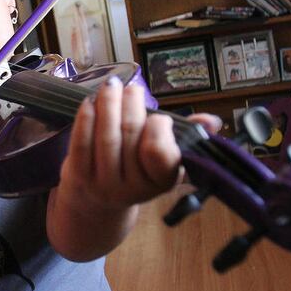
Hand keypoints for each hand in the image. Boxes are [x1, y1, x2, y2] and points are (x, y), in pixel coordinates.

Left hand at [58, 77, 179, 212]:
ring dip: (108, 103)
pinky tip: (90, 102)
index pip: (160, 153)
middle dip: (131, 104)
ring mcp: (104, 184)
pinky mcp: (79, 177)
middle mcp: (133, 188)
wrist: (97, 204)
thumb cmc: (135, 170)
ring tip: (112, 86)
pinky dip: (86, 117)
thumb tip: (211, 121)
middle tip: (132, 89)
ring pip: (106, 135)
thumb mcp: (164, 159)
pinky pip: (82, 141)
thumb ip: (186, 136)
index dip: (158, 127)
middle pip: (130, 135)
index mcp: (161, 182)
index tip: (159, 115)